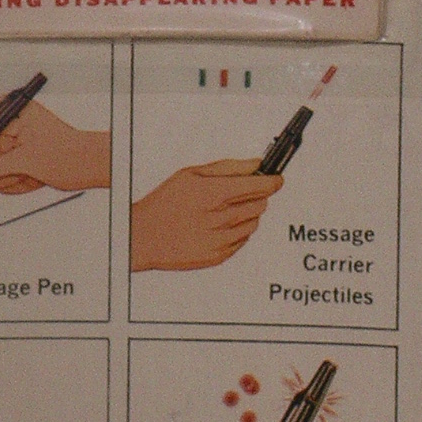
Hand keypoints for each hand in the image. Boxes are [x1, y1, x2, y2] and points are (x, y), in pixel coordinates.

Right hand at [0, 99, 111, 199]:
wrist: (93, 166)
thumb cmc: (66, 155)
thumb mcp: (23, 163)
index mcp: (10, 109)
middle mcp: (8, 122)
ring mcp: (12, 139)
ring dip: (4, 180)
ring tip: (26, 179)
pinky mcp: (16, 155)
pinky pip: (0, 175)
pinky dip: (10, 183)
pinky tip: (30, 180)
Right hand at [130, 159, 282, 270]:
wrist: (144, 236)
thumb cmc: (165, 202)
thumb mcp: (191, 174)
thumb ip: (228, 167)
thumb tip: (256, 164)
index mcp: (213, 194)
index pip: (259, 187)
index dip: (272, 181)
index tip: (277, 179)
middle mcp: (220, 219)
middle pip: (260, 204)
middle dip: (258, 195)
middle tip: (243, 191)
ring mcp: (221, 240)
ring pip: (254, 222)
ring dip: (248, 213)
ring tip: (226, 208)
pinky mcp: (220, 257)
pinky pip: (243, 240)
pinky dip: (237, 230)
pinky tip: (219, 224)